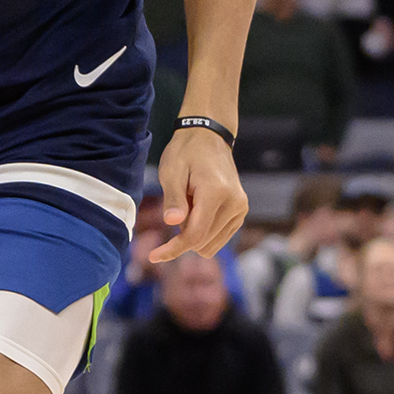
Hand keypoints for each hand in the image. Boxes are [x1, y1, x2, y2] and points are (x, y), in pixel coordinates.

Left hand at [156, 124, 246, 260]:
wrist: (209, 138)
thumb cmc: (186, 152)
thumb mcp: (172, 171)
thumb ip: (173, 198)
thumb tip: (172, 223)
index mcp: (217, 193)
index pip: (195, 235)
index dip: (173, 250)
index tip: (152, 256)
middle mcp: (235, 204)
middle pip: (202, 242)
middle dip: (182, 235)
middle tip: (176, 207)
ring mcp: (240, 209)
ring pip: (210, 245)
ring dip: (193, 233)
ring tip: (189, 205)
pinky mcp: (240, 213)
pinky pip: (218, 239)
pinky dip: (202, 232)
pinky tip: (197, 211)